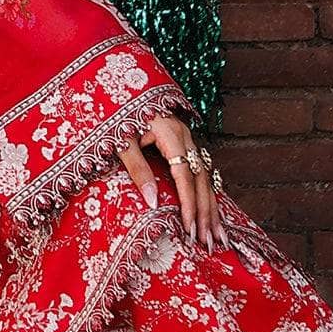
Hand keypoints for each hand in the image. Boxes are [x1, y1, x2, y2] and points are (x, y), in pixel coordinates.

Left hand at [119, 114, 227, 250]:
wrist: (120, 89)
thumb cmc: (115, 115)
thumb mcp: (121, 141)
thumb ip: (137, 168)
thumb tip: (152, 202)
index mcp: (171, 132)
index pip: (184, 174)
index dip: (188, 203)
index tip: (188, 227)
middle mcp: (185, 136)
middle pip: (201, 179)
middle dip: (205, 212)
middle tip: (208, 242)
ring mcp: (188, 140)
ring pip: (206, 178)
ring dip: (211, 208)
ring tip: (217, 237)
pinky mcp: (186, 146)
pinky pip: (202, 175)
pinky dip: (208, 197)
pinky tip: (213, 216)